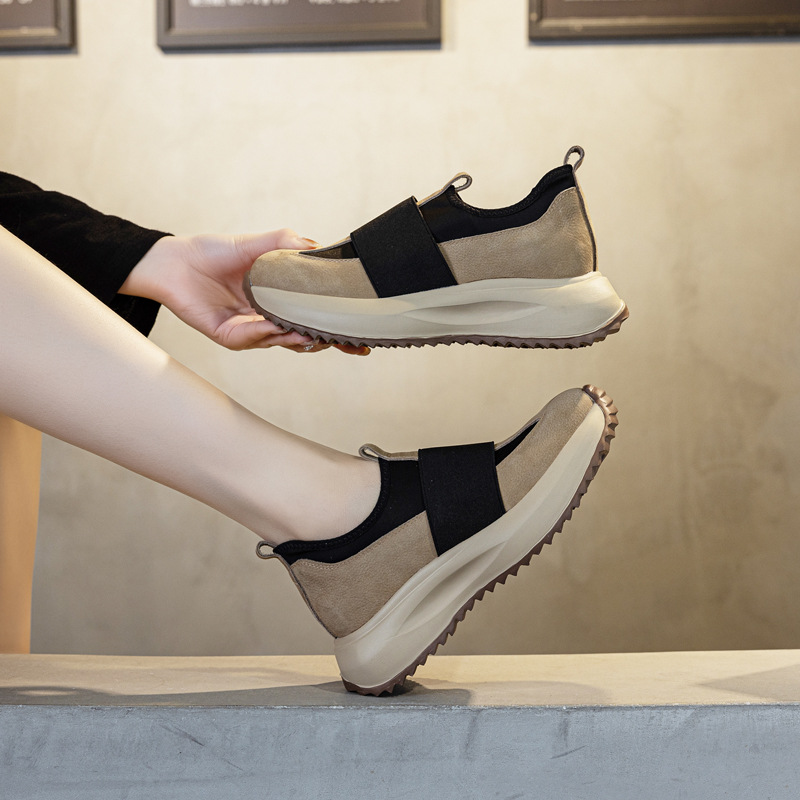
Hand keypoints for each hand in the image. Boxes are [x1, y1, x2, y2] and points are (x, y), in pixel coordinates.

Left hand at [120, 231, 369, 354]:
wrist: (174, 261)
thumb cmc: (212, 252)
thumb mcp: (256, 243)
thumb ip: (285, 243)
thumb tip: (317, 245)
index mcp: (278, 301)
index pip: (314, 319)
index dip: (339, 329)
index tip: (364, 335)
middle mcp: (268, 320)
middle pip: (305, 338)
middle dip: (328, 342)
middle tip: (348, 342)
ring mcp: (250, 331)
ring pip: (283, 341)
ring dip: (300, 338)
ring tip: (314, 334)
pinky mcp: (229, 336)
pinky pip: (253, 337)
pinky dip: (267, 332)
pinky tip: (278, 326)